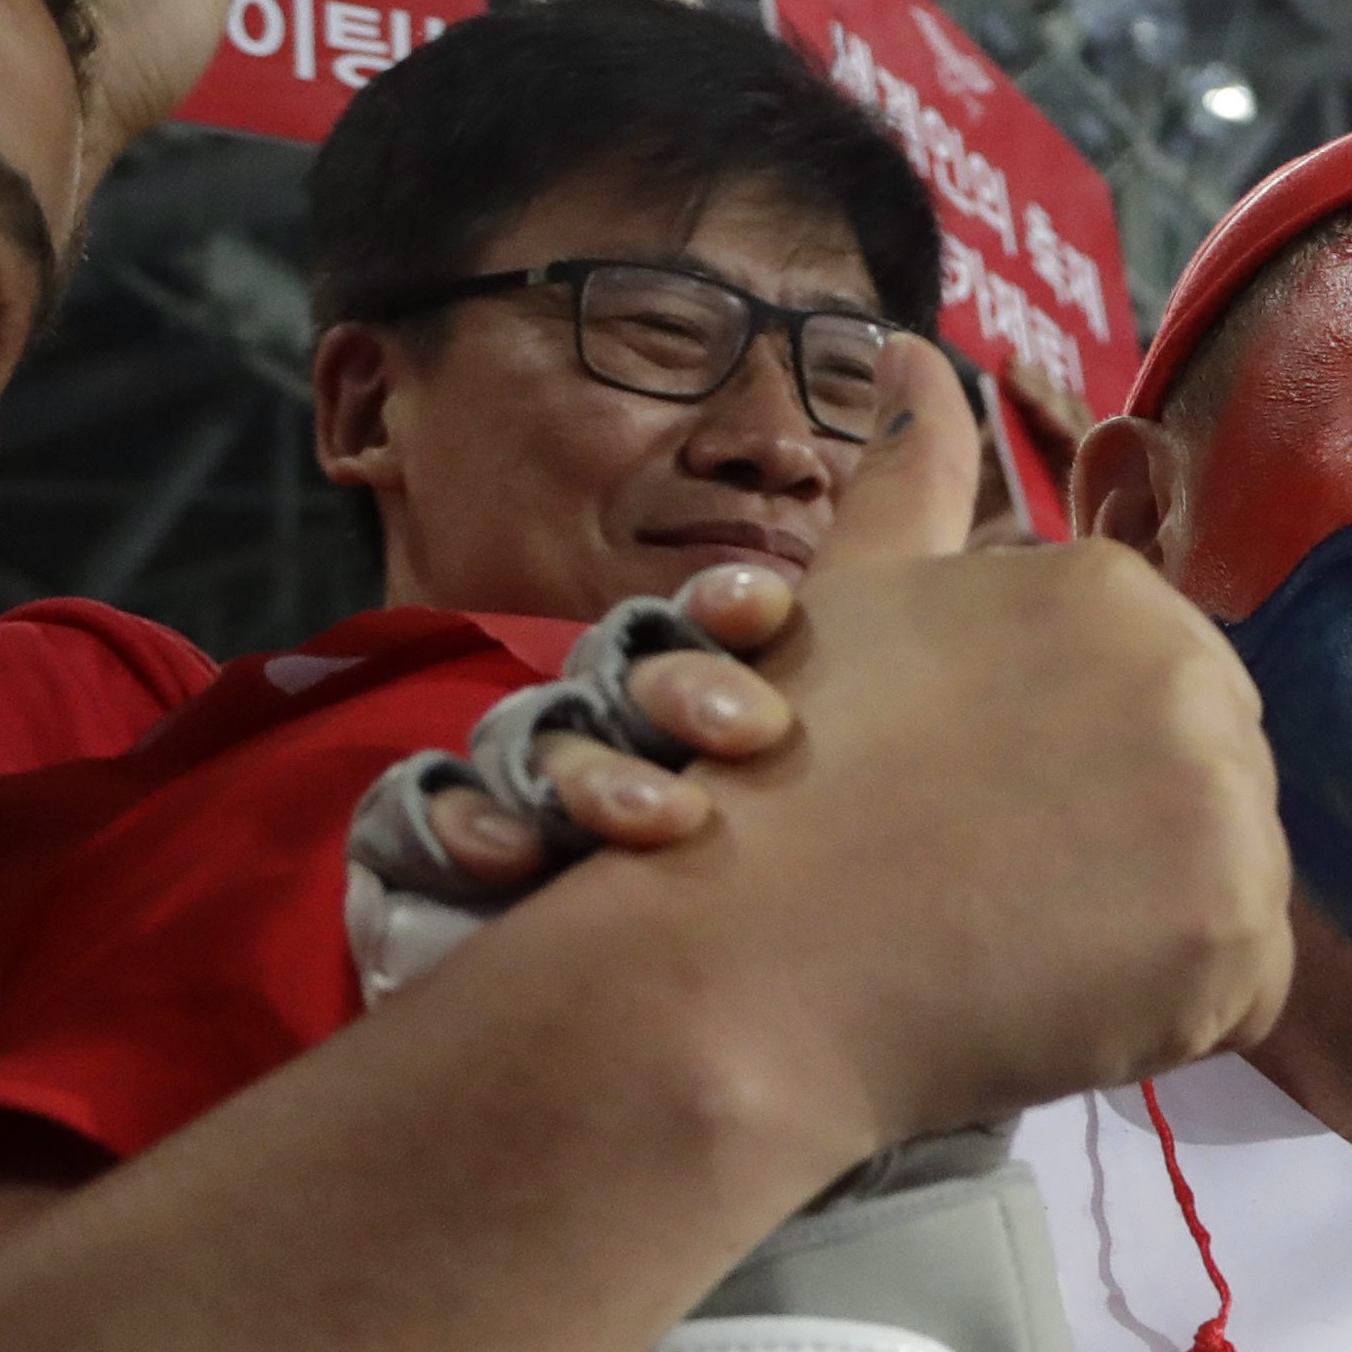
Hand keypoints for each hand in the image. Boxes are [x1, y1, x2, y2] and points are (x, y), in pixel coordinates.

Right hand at [416, 338, 980, 883]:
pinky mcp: (458, 848)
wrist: (706, 996)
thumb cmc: (805, 827)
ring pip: (536, 742)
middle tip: (747, 734)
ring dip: (585, 773)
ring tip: (661, 820)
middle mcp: (618, 720)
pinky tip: (500, 856)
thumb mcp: (875, 656)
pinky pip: (427, 817)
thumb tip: (924, 355)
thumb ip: (902, 513)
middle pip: (621, 672)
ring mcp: (536, 780)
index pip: (708, 620)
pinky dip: (454, 824)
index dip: (730, 606)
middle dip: (672, 690)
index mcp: (709, 681)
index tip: (772, 612)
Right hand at [650, 537, 1297, 1146]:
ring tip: (1027, 941)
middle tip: (1012, 886)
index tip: (999, 809)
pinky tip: (1065, 1001)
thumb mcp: (855, 598)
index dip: (1084, 766)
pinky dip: (1175, 1011)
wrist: (755, 966)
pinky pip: (1247, 985)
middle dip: (1133, 836)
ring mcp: (1228, 807)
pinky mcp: (1239, 932)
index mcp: (1114, 592)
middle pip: (1212, 778)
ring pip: (1237, 880)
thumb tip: (912, 349)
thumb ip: (910, 474)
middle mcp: (1192, 677)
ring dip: (1154, 926)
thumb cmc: (790, 785)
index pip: (1165, 691)